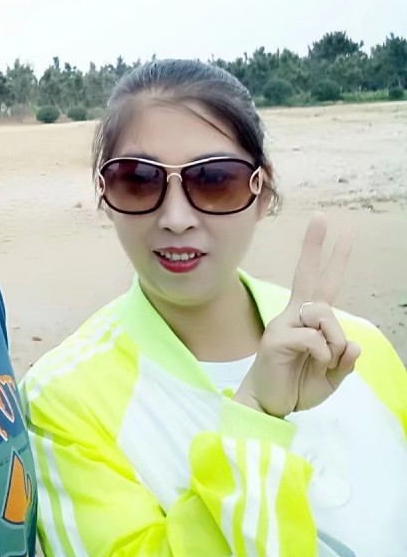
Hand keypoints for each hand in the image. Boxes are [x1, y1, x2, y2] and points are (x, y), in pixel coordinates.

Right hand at [234, 213, 360, 417]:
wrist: (269, 404)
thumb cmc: (296, 385)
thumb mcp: (331, 376)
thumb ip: (344, 360)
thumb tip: (354, 344)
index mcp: (308, 320)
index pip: (321, 283)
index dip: (330, 258)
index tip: (339, 231)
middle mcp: (294, 315)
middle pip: (310, 276)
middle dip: (316, 247)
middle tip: (322, 217)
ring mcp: (284, 324)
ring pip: (324, 314)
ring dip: (335, 340)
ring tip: (326, 361)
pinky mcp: (277, 339)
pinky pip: (314, 339)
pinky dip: (323, 355)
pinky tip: (314, 364)